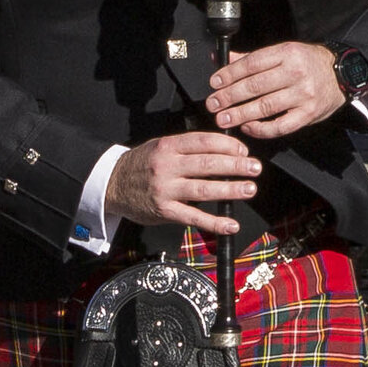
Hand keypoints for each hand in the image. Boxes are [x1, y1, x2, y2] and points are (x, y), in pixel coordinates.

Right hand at [110, 129, 262, 234]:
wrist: (112, 184)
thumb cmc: (141, 165)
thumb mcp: (160, 147)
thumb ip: (187, 147)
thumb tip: (224, 150)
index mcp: (168, 146)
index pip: (204, 141)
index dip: (228, 145)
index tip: (243, 151)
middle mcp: (167, 166)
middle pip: (208, 164)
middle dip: (236, 166)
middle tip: (255, 168)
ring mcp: (165, 189)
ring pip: (204, 189)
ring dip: (230, 190)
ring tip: (250, 189)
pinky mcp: (164, 211)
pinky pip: (193, 217)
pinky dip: (214, 222)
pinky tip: (230, 224)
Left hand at [205, 41, 347, 139]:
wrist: (342, 75)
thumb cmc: (308, 63)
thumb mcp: (283, 52)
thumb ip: (252, 58)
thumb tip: (222, 57)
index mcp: (287, 53)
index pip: (252, 64)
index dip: (230, 74)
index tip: (215, 83)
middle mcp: (295, 73)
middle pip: (255, 86)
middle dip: (229, 96)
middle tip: (213, 104)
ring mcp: (303, 95)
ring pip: (265, 107)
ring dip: (240, 114)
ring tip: (223, 118)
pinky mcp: (308, 114)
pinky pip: (280, 126)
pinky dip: (261, 129)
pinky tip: (247, 127)